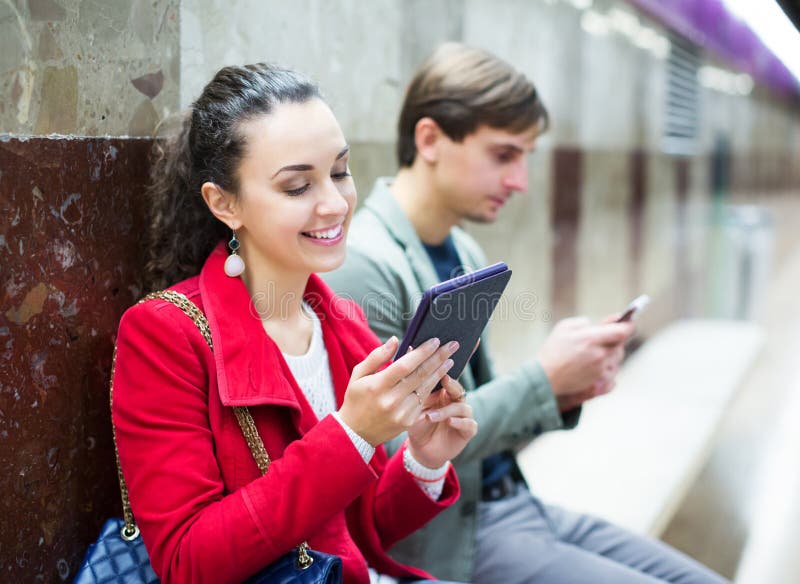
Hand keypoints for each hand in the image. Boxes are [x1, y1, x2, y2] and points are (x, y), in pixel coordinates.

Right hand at [338, 336, 458, 445]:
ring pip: (426, 388)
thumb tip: (395, 340)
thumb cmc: (356, 399)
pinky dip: (432, 387)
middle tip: (452, 345)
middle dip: (439, 358)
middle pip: (421, 375)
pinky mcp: (408, 422)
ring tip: (450, 360)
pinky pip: (423, 400)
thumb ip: (377, 356)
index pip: (405, 365)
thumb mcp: (358, 375)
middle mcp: (391, 400)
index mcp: (377, 386)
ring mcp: (401, 413)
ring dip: (440, 372)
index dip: (422, 352)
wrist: (355, 433)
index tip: (435, 341)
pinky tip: (440, 377)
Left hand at [406, 375, 477, 468]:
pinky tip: (450, 422)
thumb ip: (422, 396)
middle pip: (459, 390)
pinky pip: (469, 424)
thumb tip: (421, 379)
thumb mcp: (416, 410)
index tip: (438, 369)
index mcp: (444, 395)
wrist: (421, 450)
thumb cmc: (418, 427)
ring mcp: (464, 417)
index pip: (447, 382)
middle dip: (452, 385)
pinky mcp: (468, 431)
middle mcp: (456, 403)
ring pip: (462, 407)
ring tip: (431, 416)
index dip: (444, 375)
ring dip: (447, 411)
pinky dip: (460, 422)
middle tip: (444, 380)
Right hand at [537, 316, 633, 408]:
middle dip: (614, 339)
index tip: (630, 321)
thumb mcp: (564, 327)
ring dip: (610, 353)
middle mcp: (600, 354)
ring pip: (616, 358)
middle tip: (604, 337)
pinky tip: (592, 364)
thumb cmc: (552, 351)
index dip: (629, 325)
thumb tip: (598, 326)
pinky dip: (605, 366)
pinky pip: (611, 371)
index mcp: (592, 338)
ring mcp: (601, 370)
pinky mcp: (600, 382)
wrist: (545, 378)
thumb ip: (583, 323)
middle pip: (620, 344)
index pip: (622, 331)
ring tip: (593, 352)